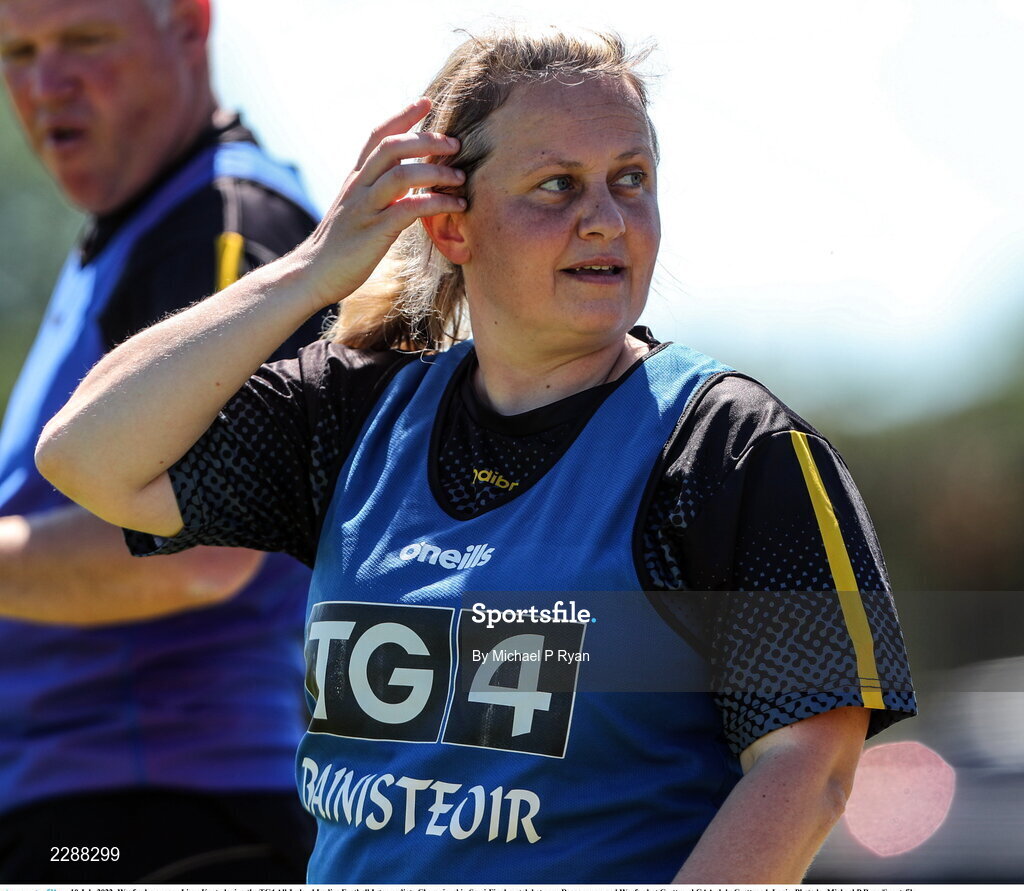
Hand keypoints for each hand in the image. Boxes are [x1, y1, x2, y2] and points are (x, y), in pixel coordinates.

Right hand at [296, 98, 465, 310]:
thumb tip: (408, 187)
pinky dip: (436, 203)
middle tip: (455, 144)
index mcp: (355, 179)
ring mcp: (365, 208)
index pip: (377, 135)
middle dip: (427, 140)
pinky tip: (455, 206)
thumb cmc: (339, 246)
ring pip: (401, 174)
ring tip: (460, 177)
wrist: (312, 274)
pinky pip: (409, 209)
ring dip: (435, 171)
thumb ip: (379, 194)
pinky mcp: (374, 232)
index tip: (425, 102)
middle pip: (392, 147)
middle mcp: (359, 187)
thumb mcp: (357, 211)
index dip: (402, 116)